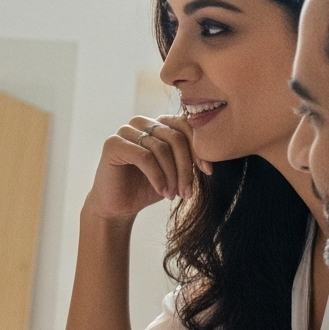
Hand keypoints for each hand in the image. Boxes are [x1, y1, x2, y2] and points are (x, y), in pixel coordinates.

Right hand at [84, 113, 201, 221]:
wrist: (119, 206)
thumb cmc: (148, 188)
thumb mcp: (175, 171)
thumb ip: (190, 156)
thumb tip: (215, 150)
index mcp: (158, 124)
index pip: (186, 125)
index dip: (199, 148)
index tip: (208, 172)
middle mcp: (142, 122)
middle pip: (175, 138)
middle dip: (186, 167)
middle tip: (188, 192)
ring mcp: (126, 131)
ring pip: (161, 149)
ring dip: (172, 175)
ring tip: (174, 194)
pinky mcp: (113, 144)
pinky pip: (144, 157)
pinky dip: (157, 177)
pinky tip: (162, 192)